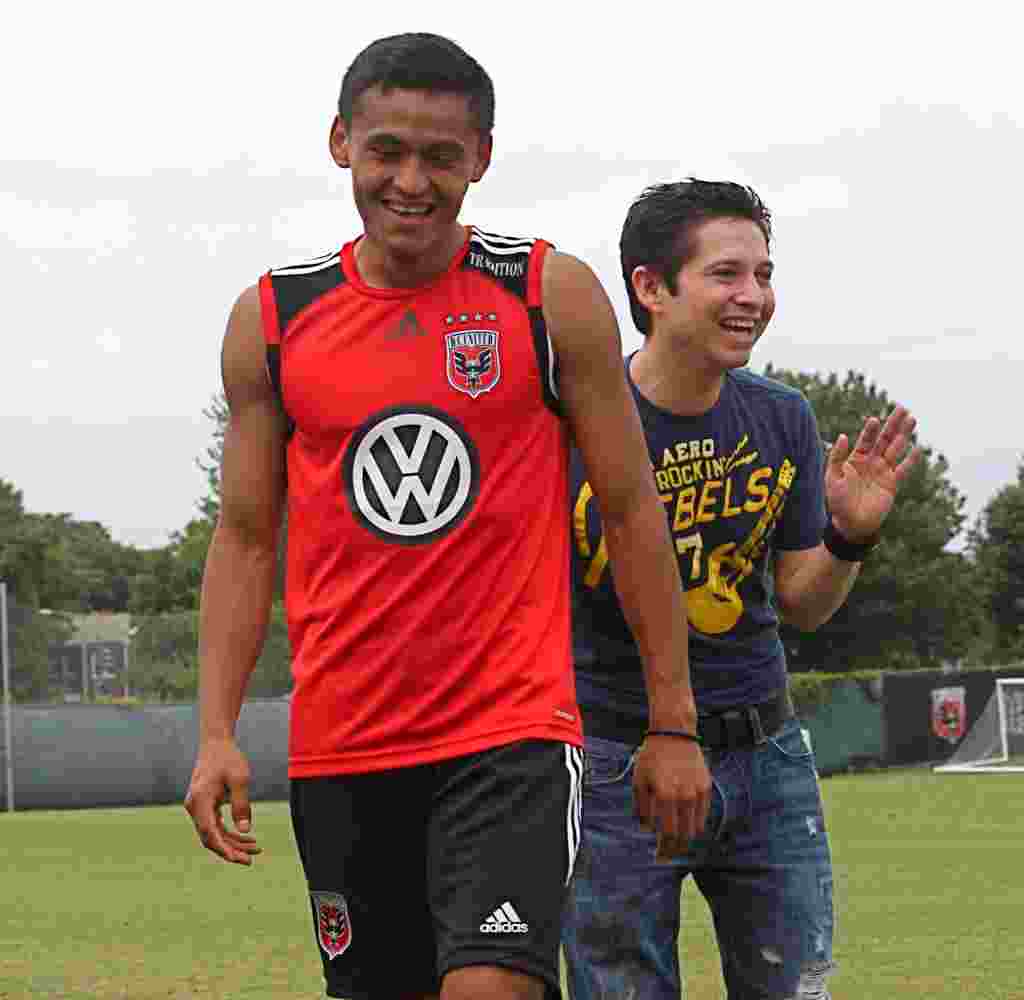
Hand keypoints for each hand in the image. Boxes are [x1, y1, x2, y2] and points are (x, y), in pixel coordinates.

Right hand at [184, 737, 260, 864]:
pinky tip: (247, 838)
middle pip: (210, 838)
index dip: (224, 849)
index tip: (240, 859)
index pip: (209, 833)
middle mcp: (194, 807)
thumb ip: (242, 805)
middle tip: (252, 859)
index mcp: (200, 801)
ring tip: (256, 848)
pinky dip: (229, 833)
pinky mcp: (204, 806)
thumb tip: (245, 830)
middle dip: (231, 850)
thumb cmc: (228, 758)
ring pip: (214, 833)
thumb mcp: (240, 779)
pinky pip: (215, 825)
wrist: (216, 743)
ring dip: (233, 842)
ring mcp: (197, 808)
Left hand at [632, 734, 710, 860]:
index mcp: (665, 795)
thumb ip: (642, 808)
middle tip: (668, 856)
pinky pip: (703, 814)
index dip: (664, 849)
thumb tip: (647, 830)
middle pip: (683, 835)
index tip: (659, 857)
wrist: (674, 734)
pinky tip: (688, 828)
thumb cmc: (652, 757)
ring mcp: (697, 792)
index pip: (667, 833)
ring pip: (695, 828)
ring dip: (686, 839)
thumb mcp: (639, 780)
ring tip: (677, 845)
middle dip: (675, 849)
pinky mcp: (706, 787)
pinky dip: (696, 824)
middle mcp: (684, 796)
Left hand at [825, 405, 921, 540]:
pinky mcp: (892, 484)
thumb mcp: (832, 478)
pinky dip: (911, 460)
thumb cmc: (838, 502)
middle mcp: (871, 462)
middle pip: (884, 439)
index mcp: (855, 460)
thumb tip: (843, 435)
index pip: (866, 440)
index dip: (870, 430)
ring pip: (896, 449)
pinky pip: (903, 469)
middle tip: (903, 408)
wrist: (851, 524)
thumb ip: (837, 457)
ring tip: (912, 420)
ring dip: (904, 435)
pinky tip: (918, 449)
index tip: (874, 420)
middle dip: (893, 424)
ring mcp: (882, 472)